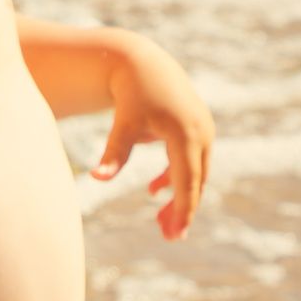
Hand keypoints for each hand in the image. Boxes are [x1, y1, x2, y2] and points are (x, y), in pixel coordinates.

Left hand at [89, 32, 215, 241]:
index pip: (187, 182)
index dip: (183, 211)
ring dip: (181, 197)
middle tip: (169, 237)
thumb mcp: (123, 124)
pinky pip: (191, 161)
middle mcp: (201, 133)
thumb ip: (114, 153)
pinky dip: (176, 178)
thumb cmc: (131, 94)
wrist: (143, 62)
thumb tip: (97, 178)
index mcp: (186, 134)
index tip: (175, 235)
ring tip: (160, 222)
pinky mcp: (198, 128)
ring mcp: (203, 130)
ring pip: (196, 173)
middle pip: (196, 181)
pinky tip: (154, 190)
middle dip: (183, 210)